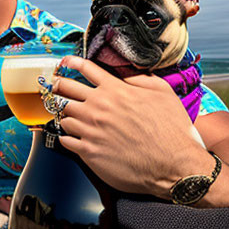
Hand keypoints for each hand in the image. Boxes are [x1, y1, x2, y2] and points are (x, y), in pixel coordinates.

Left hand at [51, 56, 209, 197]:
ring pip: (63, 116)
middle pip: (65, 89)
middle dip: (58, 86)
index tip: (64, 63)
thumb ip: (141, 79)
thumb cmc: (172, 131)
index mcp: (116, 91)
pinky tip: (72, 138)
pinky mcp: (88, 151)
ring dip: (65, 115)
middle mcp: (99, 107)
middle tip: (55, 87)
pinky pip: (65, 140)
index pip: (86, 69)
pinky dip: (66, 137)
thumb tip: (127, 74)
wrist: (174, 165)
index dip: (71, 63)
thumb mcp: (163, 94)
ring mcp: (91, 129)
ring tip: (69, 117)